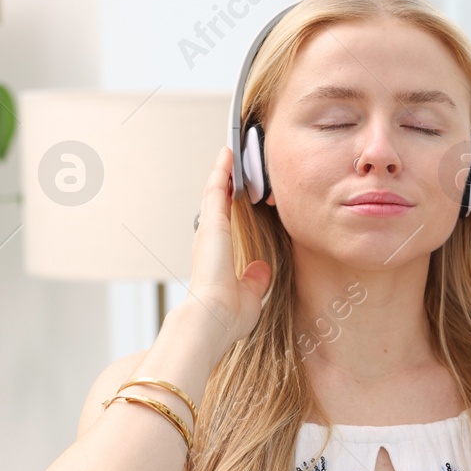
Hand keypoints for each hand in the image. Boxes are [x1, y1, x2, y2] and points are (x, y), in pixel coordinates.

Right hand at [180, 146, 271, 348]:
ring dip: (223, 171)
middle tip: (231, 163)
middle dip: (224, 183)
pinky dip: (221, 170)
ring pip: (215, 192)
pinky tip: (228, 153)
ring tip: (230, 151)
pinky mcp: (212, 223)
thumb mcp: (250, 295)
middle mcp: (209, 241)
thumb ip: (255, 280)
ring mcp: (209, 230)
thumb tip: (262, 268)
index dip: (228, 206)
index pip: (224, 224)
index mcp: (217, 257)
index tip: (235, 192)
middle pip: (217, 203)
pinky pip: (216, 188)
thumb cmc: (228, 317)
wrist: (213, 319)